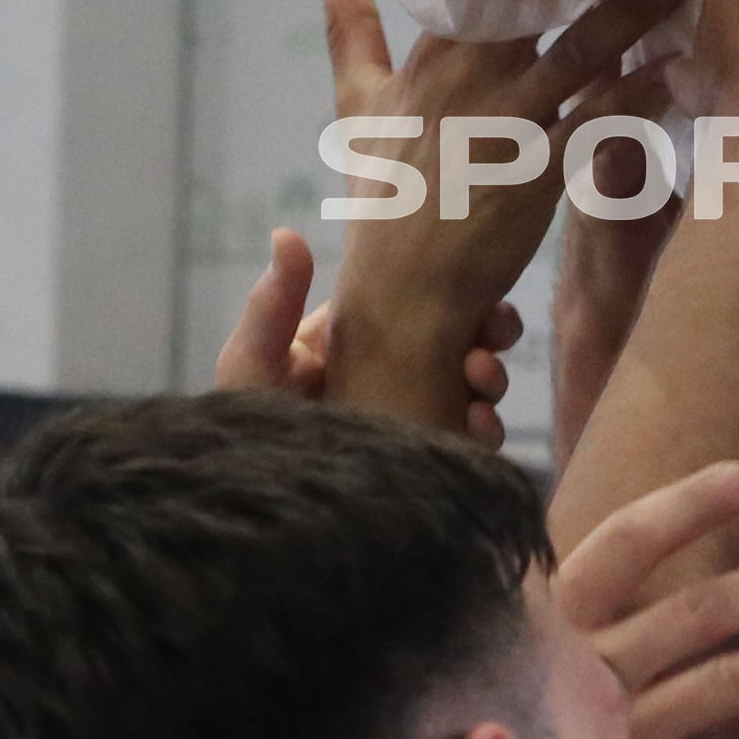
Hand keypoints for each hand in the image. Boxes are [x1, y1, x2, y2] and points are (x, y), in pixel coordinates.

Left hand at [217, 247, 509, 445]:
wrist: (257, 506)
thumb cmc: (246, 429)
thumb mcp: (254, 362)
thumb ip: (275, 303)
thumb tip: (287, 232)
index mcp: (361, 349)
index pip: (423, 313)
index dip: (461, 304)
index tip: (483, 303)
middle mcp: (395, 383)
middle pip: (463, 348)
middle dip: (489, 341)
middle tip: (489, 344)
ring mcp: (413, 426)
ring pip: (476, 394)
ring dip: (492, 382)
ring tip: (481, 377)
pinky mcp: (425, 467)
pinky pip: (471, 449)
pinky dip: (486, 434)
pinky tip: (478, 424)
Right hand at [313, 0, 702, 428]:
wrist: (402, 293)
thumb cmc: (386, 199)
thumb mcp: (358, 109)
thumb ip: (351, 34)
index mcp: (431, 56)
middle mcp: (468, 79)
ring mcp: (505, 124)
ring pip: (582, 50)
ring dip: (638, 9)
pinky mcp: (539, 172)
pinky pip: (600, 121)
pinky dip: (640, 94)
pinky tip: (681, 66)